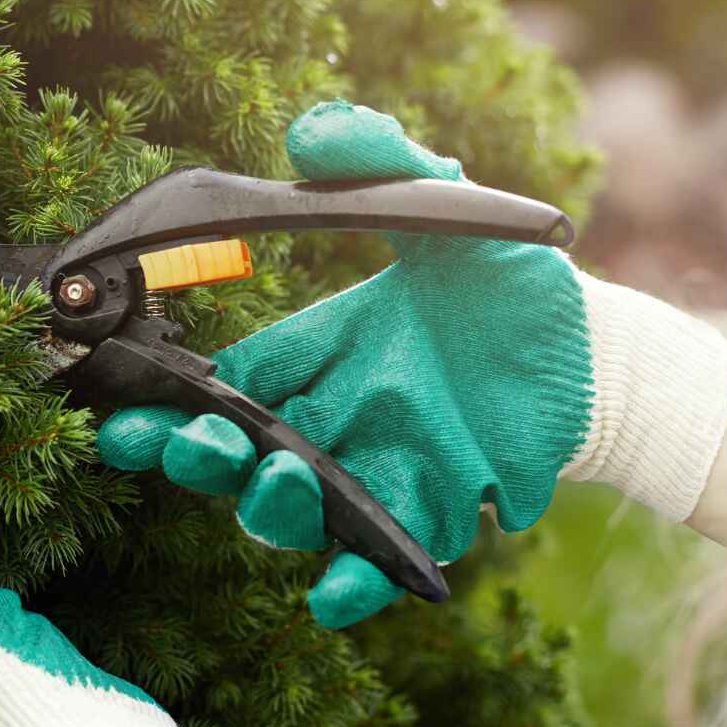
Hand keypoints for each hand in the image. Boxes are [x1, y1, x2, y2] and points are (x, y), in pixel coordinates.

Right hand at [98, 101, 726, 627]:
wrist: (598, 356)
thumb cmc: (509, 285)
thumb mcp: (446, 211)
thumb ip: (381, 160)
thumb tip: (309, 128)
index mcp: (321, 349)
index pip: (232, 378)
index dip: (173, 397)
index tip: (127, 409)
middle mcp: (334, 416)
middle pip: (241, 451)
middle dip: (195, 455)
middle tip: (179, 446)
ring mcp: (377, 469)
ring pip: (295, 509)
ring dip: (268, 507)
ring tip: (279, 478)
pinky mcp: (429, 512)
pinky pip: (376, 560)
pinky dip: (351, 587)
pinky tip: (331, 597)